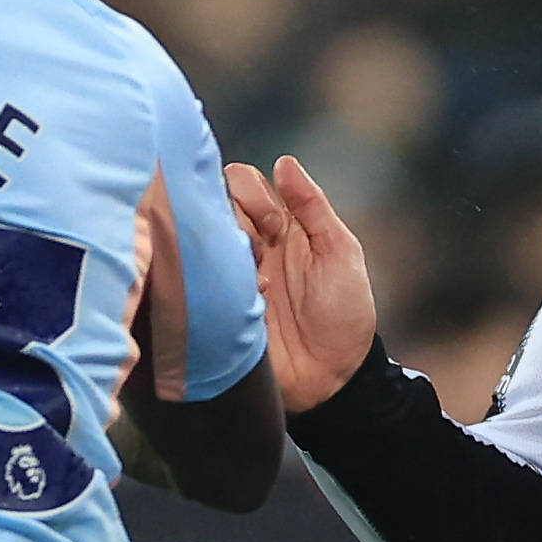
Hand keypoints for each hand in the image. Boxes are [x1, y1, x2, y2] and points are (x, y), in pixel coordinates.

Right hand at [223, 155, 379, 413]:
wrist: (334, 379)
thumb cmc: (344, 315)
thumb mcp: (340, 252)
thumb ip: (312, 207)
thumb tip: (283, 162)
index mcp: (277, 227)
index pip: (242, 183)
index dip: (250, 193)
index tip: (273, 224)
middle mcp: (247, 246)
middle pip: (214, 205)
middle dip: (234, 219)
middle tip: (260, 248)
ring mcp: (228, 277)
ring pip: (200, 240)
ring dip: (227, 252)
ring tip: (258, 280)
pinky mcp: (216, 307)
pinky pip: (198, 282)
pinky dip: (221, 285)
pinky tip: (250, 302)